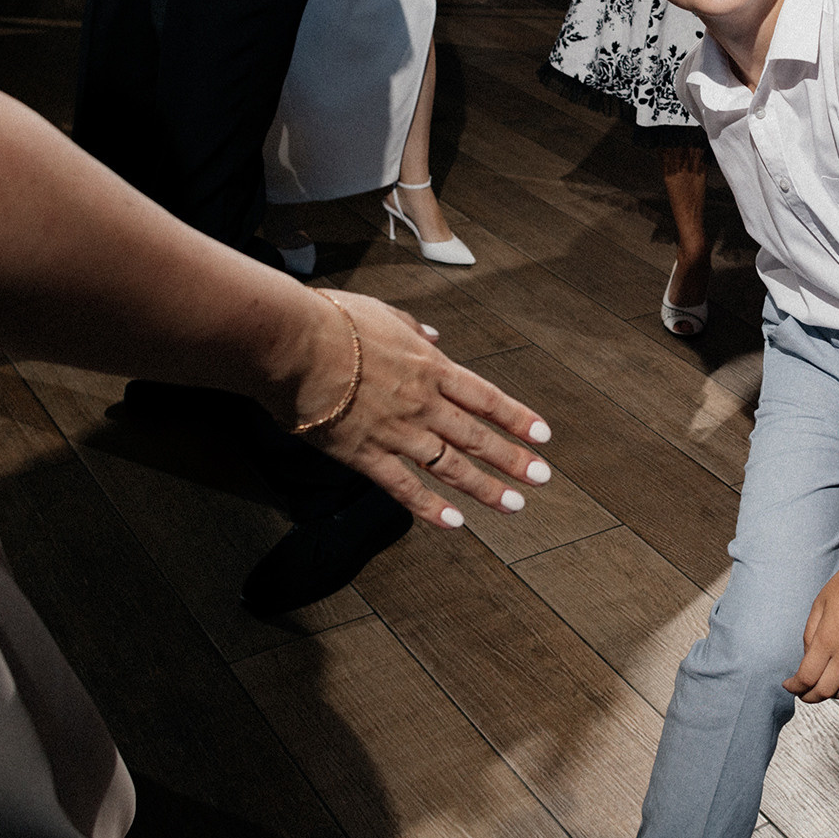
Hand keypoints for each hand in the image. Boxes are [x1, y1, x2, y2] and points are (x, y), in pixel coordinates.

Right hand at [276, 289, 552, 528]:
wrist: (295, 343)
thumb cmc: (334, 321)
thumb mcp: (384, 313)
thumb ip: (414, 329)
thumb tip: (434, 336)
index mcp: (430, 367)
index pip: (486, 397)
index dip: (517, 418)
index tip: (543, 435)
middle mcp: (423, 403)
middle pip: (477, 436)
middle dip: (514, 458)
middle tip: (542, 478)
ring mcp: (397, 431)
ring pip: (451, 466)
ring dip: (485, 488)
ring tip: (513, 505)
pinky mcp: (365, 454)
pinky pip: (404, 487)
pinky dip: (430, 507)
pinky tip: (454, 523)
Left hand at [783, 553, 838, 700]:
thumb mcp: (820, 603)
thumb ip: (810, 633)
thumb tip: (807, 655)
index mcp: (827, 640)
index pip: (806, 678)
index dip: (794, 687)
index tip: (789, 685)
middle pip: (825, 690)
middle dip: (810, 696)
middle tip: (803, 691)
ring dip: (833, 693)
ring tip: (825, 685)